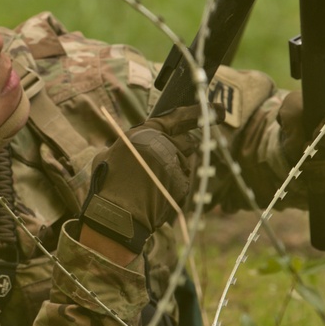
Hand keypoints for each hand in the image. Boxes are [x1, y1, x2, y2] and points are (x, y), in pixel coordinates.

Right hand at [81, 105, 207, 254]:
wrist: (117, 214)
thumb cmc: (108, 183)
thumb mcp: (110, 153)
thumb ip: (130, 145)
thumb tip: (133, 146)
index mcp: (146, 133)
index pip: (178, 117)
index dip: (197, 112)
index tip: (217, 110)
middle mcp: (165, 146)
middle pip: (186, 140)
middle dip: (179, 147)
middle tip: (164, 159)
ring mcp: (176, 166)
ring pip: (186, 161)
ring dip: (175, 167)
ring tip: (155, 181)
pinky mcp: (182, 185)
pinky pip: (183, 180)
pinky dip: (174, 185)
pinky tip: (158, 194)